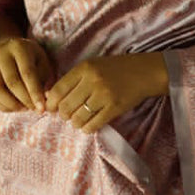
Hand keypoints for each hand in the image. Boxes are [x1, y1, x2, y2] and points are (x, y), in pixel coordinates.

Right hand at [0, 36, 53, 112]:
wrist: (11, 50)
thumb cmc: (32, 58)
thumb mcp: (43, 62)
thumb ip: (44, 78)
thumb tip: (43, 99)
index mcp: (18, 47)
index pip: (27, 73)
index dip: (35, 93)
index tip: (42, 108)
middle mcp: (0, 54)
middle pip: (12, 82)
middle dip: (25, 100)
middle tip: (35, 110)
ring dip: (13, 105)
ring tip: (25, 108)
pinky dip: (4, 106)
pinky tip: (16, 107)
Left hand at [44, 52, 168, 132]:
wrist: (143, 73)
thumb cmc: (115, 70)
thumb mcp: (92, 66)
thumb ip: (74, 79)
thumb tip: (51, 97)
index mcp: (84, 69)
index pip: (58, 90)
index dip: (51, 103)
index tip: (51, 109)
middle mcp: (93, 81)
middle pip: (66, 106)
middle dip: (63, 115)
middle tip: (67, 116)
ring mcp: (104, 95)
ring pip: (78, 118)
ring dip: (75, 123)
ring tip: (78, 120)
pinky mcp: (114, 108)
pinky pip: (93, 125)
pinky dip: (87, 128)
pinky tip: (88, 125)